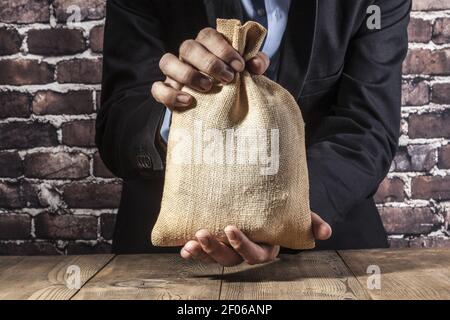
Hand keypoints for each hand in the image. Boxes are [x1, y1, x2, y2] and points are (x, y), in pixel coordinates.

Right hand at [151, 27, 269, 110]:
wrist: (220, 112)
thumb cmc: (233, 85)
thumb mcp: (248, 74)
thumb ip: (256, 64)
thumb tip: (256, 63)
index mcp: (206, 46)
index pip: (207, 35)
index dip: (223, 48)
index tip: (240, 66)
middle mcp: (187, 56)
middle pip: (187, 47)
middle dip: (209, 62)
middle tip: (228, 78)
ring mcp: (174, 73)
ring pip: (167, 61)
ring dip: (188, 74)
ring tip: (208, 87)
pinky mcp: (166, 91)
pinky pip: (157, 88)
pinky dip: (170, 94)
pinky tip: (188, 101)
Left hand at [180, 212, 331, 266]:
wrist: (267, 203)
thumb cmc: (282, 210)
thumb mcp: (297, 214)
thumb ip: (309, 222)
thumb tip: (326, 233)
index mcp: (266, 247)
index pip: (255, 254)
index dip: (242, 244)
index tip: (230, 228)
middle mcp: (246, 251)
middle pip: (231, 258)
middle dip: (216, 249)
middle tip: (203, 232)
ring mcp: (230, 248)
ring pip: (216, 257)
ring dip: (202, 251)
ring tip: (190, 242)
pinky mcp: (217, 242)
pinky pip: (204, 251)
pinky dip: (193, 251)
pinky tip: (183, 247)